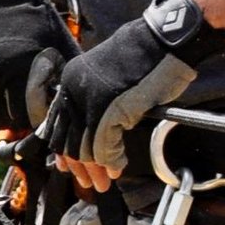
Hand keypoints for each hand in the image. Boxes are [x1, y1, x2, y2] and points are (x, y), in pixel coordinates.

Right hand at [0, 0, 73, 135]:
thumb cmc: (35, 23)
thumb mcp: (59, 46)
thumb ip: (65, 78)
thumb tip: (70, 111)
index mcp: (21, 62)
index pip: (27, 113)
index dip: (36, 121)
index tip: (40, 120)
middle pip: (5, 116)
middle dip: (17, 120)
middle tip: (24, 118)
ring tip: (9, 112)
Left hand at [41, 18, 197, 173]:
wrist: (165, 43)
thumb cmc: (146, 61)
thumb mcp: (109, 81)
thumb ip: (95, 102)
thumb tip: (94, 134)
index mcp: (70, 82)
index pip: (58, 125)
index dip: (64, 150)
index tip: (68, 167)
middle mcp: (74, 91)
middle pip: (68, 140)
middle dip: (78, 167)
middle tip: (88, 182)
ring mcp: (90, 101)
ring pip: (84, 147)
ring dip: (94, 169)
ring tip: (103, 181)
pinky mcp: (110, 110)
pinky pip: (104, 146)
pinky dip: (111, 161)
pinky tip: (117, 167)